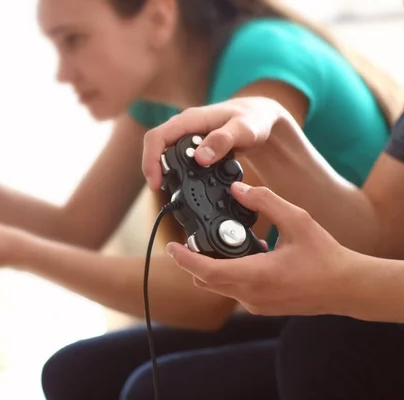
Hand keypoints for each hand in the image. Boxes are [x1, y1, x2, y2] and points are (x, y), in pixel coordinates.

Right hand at [142, 97, 295, 189]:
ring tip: (173, 191)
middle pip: (156, 147)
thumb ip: (222, 141)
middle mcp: (184, 127)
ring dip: (165, 172)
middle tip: (162, 190)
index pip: (156, 137)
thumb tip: (200, 159)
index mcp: (190, 120)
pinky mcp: (193, 146)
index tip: (156, 182)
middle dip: (154, 169)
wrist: (261, 116)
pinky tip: (186, 185)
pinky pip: (177, 159)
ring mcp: (188, 137)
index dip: (150, 160)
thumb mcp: (243, 130)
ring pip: (165, 154)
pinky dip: (177, 173)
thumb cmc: (254, 119)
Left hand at [166, 182, 356, 316]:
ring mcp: (255, 304)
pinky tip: (241, 256)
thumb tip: (238, 188)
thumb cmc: (325, 256)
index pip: (206, 272)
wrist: (346, 287)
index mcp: (256, 275)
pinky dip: (227, 275)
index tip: (171, 246)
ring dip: (210, 268)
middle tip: (190, 240)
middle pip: (205, 280)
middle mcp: (251, 294)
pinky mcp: (261, 307)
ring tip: (217, 244)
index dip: (184, 259)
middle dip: (193, 262)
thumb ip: (265, 201)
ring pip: (218, 287)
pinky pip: (233, 291)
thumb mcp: (298, 220)